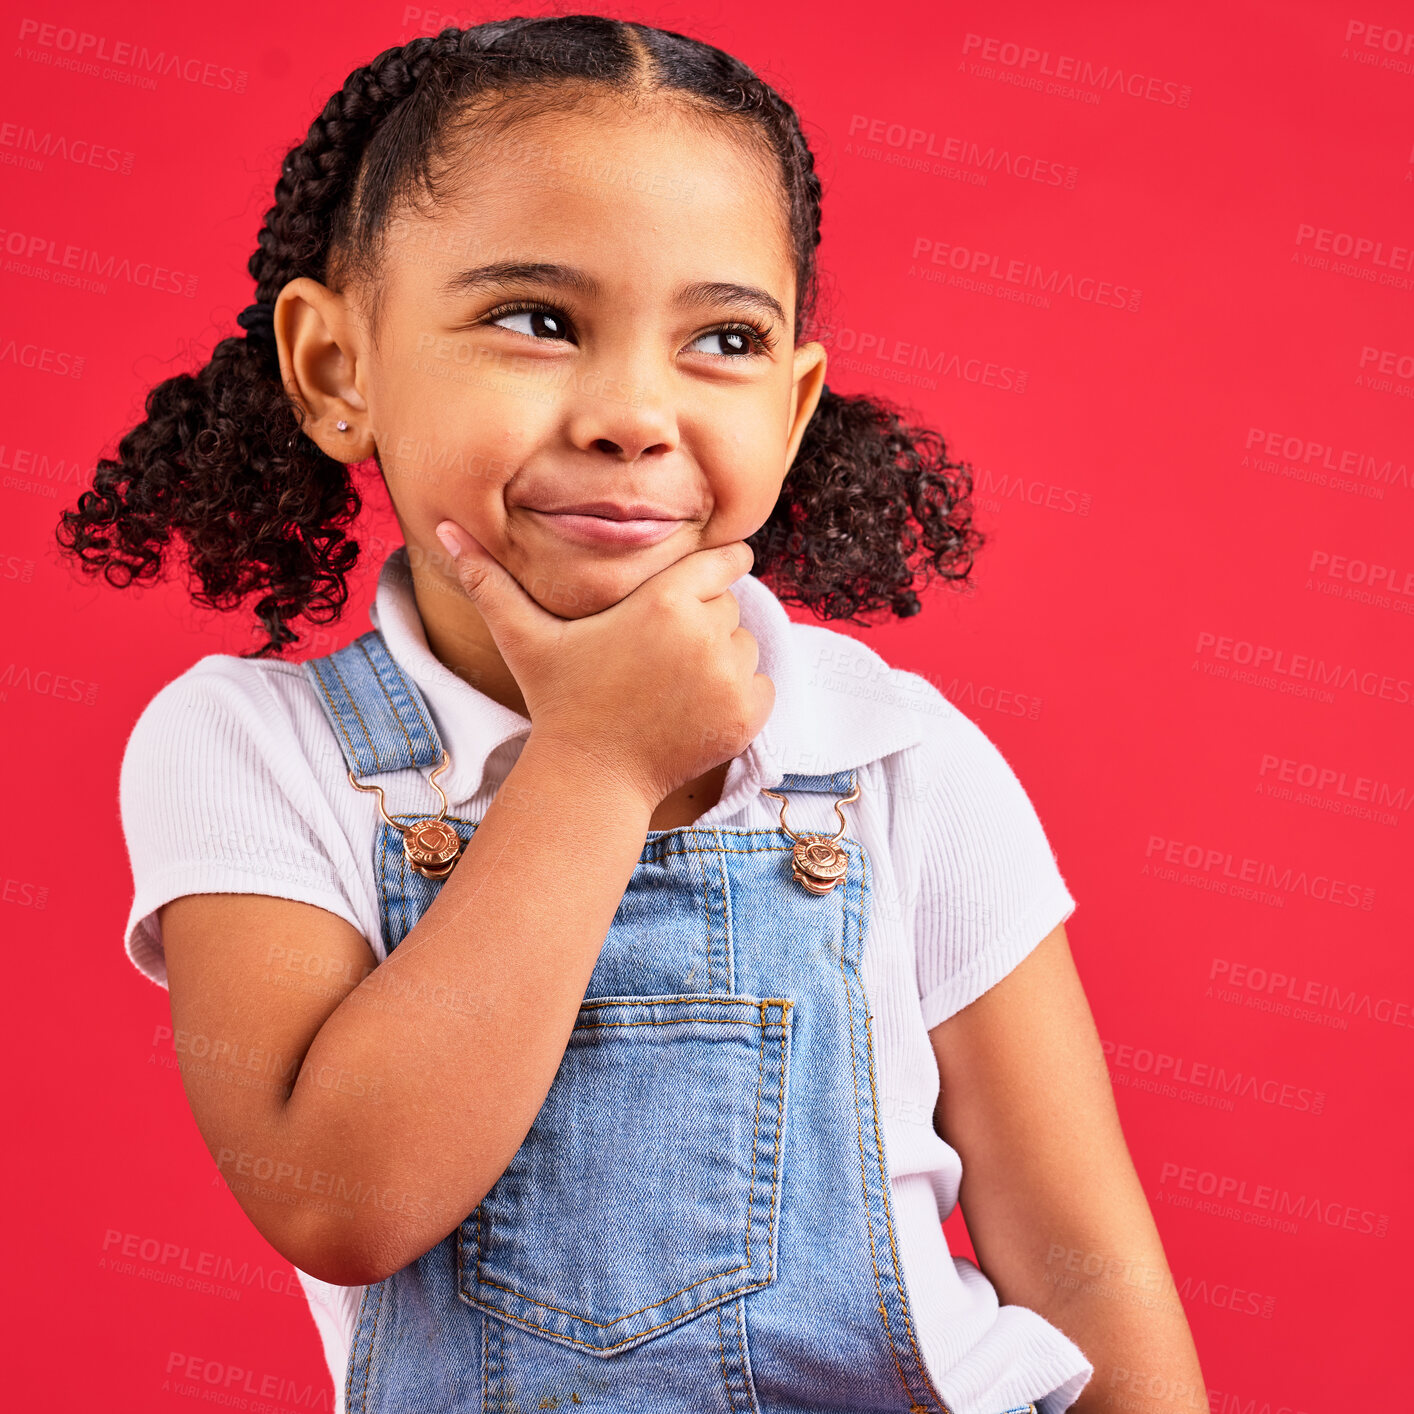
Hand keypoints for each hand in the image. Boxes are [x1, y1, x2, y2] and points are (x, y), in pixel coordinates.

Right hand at [435, 523, 774, 807]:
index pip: (723, 562)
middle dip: (703, 621)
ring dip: (720, 659)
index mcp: (664, 601)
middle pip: (729, 606)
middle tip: (659, 652)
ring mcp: (731, 678)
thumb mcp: (523, 637)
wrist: (589, 778)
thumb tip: (441, 527)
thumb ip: (490, 581)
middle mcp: (706, 635)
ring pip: (745, 646)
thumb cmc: (558, 701)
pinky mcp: (747, 716)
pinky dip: (738, 695)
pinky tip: (692, 708)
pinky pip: (760, 685)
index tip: (701, 582)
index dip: (712, 571)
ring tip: (671, 683)